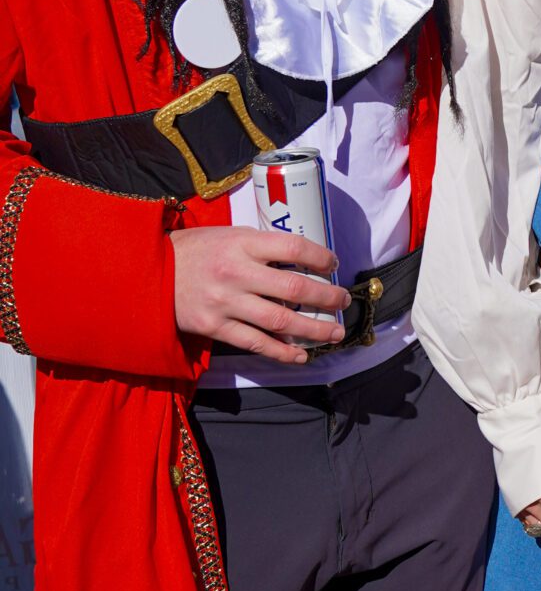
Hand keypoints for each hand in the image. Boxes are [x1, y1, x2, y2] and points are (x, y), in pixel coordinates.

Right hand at [171, 225, 349, 365]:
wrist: (147, 274)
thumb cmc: (194, 251)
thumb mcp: (227, 235)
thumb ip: (259, 246)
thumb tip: (300, 258)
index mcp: (242, 243)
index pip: (293, 248)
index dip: (320, 257)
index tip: (334, 264)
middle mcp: (236, 273)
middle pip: (294, 288)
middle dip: (326, 297)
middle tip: (343, 302)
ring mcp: (225, 302)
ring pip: (280, 321)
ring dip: (314, 329)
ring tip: (334, 333)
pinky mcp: (215, 327)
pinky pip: (256, 343)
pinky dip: (283, 352)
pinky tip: (302, 355)